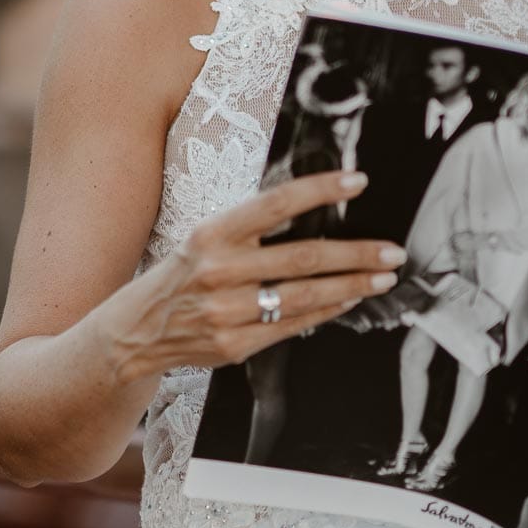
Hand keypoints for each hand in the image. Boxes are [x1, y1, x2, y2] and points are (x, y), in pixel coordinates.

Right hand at [102, 171, 405, 381]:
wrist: (134, 332)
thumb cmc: (181, 276)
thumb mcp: (206, 239)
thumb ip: (252, 230)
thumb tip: (316, 215)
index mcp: (212, 233)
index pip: (276, 203)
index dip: (320, 190)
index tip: (358, 181)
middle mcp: (219, 270)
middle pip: (302, 257)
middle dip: (356, 254)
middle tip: (393, 250)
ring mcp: (227, 311)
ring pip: (304, 296)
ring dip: (351, 286)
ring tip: (383, 277)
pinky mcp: (235, 345)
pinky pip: (292, 326)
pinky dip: (326, 312)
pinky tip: (349, 300)